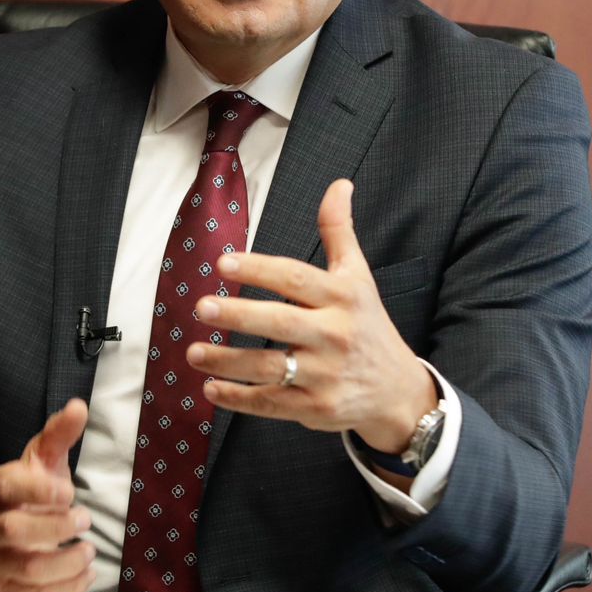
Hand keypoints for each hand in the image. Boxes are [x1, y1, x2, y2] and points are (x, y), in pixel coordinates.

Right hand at [0, 399, 95, 591]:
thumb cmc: (24, 492)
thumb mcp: (39, 460)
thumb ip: (58, 435)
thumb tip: (79, 406)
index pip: (7, 487)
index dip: (38, 490)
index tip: (70, 492)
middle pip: (14, 531)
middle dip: (55, 528)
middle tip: (85, 520)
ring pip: (25, 568)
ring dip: (64, 563)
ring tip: (89, 552)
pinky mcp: (4, 589)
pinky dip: (63, 590)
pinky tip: (85, 576)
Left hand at [191, 179, 438, 452]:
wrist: (397, 391)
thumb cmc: (368, 326)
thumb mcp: (360, 277)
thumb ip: (340, 232)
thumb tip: (339, 185)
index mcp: (343, 297)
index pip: (296, 279)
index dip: (260, 269)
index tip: (223, 263)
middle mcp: (335, 335)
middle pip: (280, 322)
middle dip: (239, 315)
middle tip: (201, 306)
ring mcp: (326, 374)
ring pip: (270, 367)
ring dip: (227, 361)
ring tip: (193, 352)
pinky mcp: (316, 407)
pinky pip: (272, 403)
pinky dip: (239, 399)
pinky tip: (210, 389)